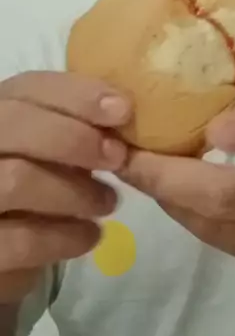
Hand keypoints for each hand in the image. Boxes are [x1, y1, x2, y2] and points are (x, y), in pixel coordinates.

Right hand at [0, 71, 130, 302]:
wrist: (7, 249)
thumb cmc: (35, 191)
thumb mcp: (47, 148)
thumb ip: (72, 126)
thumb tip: (122, 112)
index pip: (28, 87)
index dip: (76, 94)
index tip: (123, 109)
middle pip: (15, 124)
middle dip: (74, 138)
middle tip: (117, 156)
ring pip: (17, 180)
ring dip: (77, 191)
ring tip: (107, 202)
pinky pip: (24, 239)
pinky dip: (66, 236)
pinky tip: (90, 236)